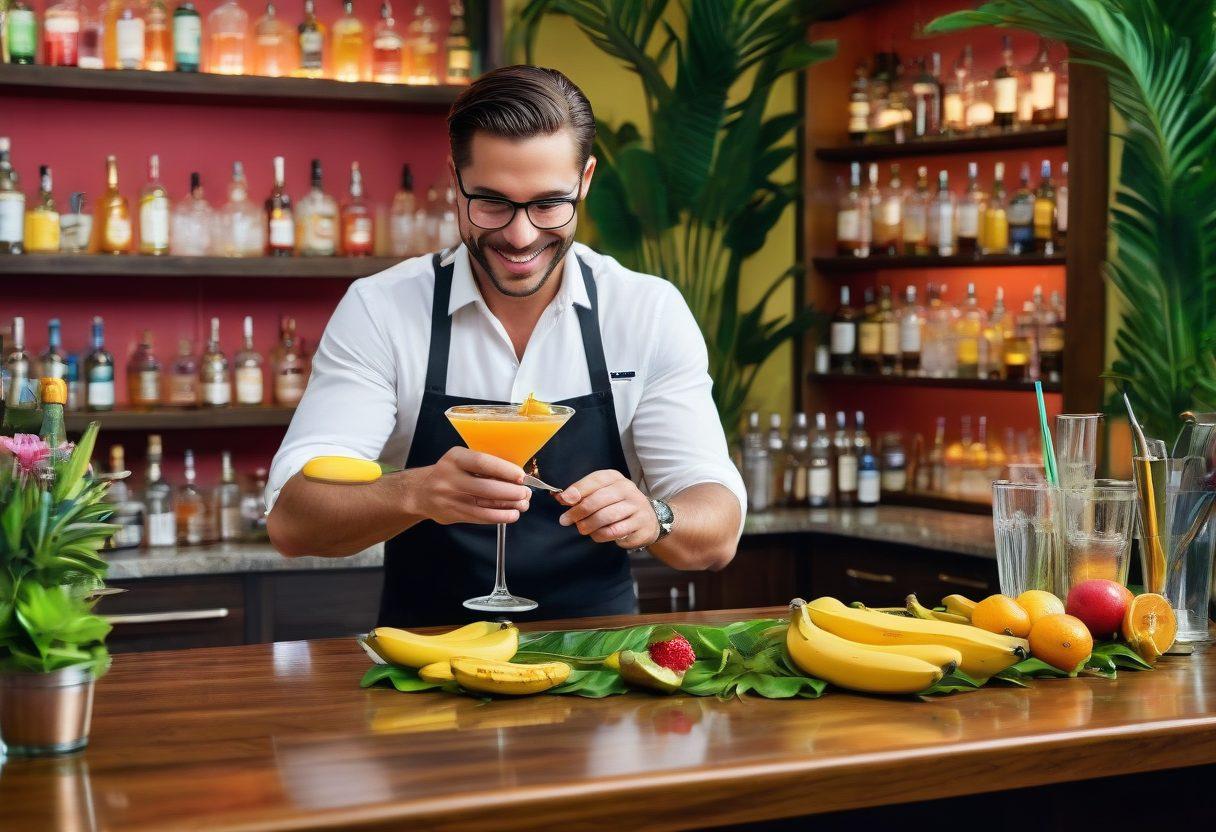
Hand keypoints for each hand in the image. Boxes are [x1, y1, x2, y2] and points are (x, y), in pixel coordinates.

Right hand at [408, 447, 530, 525]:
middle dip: (511, 492)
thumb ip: (483, 465)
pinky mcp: (453, 514)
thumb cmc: (449, 473)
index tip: (521, 476)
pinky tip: (511, 514)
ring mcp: (450, 498)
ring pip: (485, 506)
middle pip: (486, 488)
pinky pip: (480, 518)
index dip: (505, 470)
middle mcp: (450, 478)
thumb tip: (517, 476)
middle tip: (525, 493)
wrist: (420, 492)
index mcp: (455, 458)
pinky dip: (499, 517)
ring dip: (509, 507)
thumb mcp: (461, 460)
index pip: (483, 463)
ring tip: (523, 505)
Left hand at [556, 470, 658, 549]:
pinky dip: (600, 535)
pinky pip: (614, 531)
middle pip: (598, 500)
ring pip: (606, 516)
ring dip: (588, 525)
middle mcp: (627, 489)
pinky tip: (596, 535)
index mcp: (615, 478)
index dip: (577, 489)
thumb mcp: (601, 494)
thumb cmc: (616, 505)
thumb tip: (559, 497)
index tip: (563, 500)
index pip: (595, 480)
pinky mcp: (639, 524)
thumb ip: (582, 495)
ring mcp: (636, 506)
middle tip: (565, 520)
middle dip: (578, 511)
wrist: (648, 520)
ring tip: (581, 529)